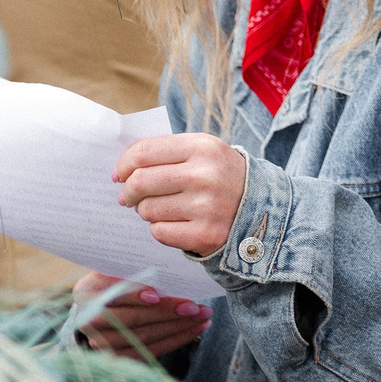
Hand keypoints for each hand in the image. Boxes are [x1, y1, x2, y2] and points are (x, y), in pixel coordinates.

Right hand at [72, 270, 211, 358]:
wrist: (101, 306)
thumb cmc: (116, 279)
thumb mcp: (117, 268)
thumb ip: (133, 269)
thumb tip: (164, 263)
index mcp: (86, 292)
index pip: (111, 295)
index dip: (133, 296)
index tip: (156, 294)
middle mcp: (89, 322)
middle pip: (132, 320)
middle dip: (166, 313)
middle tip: (195, 307)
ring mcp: (103, 344)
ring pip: (144, 338)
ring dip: (177, 328)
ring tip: (202, 316)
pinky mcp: (119, 358)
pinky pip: (150, 352)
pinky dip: (176, 340)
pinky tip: (195, 330)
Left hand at [115, 133, 247, 256]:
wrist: (261, 209)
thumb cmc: (220, 177)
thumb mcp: (204, 152)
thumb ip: (166, 153)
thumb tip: (122, 171)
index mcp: (202, 147)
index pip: (145, 152)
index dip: (124, 164)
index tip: (119, 174)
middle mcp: (204, 175)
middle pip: (140, 182)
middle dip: (128, 192)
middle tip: (127, 197)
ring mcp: (205, 207)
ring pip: (148, 209)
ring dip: (147, 211)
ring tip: (162, 208)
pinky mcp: (203, 234)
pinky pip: (159, 232)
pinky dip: (160, 229)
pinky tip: (175, 223)